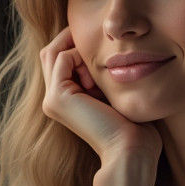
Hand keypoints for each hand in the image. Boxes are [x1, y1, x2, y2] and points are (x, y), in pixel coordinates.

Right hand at [40, 27, 161, 164]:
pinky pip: (62, 58)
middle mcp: (53, 100)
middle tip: (98, 35)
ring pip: (53, 52)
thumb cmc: (133, 125)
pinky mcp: (57, 97)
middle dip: (73, 39)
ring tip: (101, 59)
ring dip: (78, 47)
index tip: (104, 45)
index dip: (78, 45)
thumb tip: (109, 51)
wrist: (130, 149)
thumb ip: (104, 74)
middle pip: (51, 53)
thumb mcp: (115, 92)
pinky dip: (80, 55)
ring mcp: (52, 99)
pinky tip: (99, 72)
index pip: (60, 59)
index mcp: (65, 100)